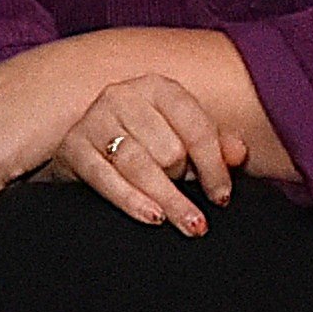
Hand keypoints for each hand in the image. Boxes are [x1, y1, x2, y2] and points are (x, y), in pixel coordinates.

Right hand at [60, 69, 242, 235]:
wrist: (86, 145)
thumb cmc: (146, 141)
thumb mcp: (184, 138)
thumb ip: (217, 144)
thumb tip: (239, 153)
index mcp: (158, 87)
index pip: (196, 128)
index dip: (215, 167)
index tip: (222, 198)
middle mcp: (123, 95)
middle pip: (168, 149)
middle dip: (182, 179)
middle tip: (186, 199)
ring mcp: (94, 120)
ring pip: (139, 166)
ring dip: (167, 199)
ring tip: (188, 224)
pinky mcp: (73, 147)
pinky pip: (106, 179)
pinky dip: (132, 201)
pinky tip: (153, 217)